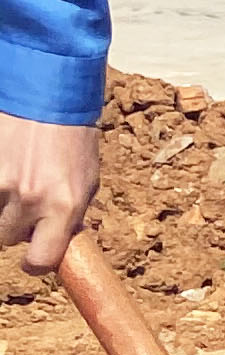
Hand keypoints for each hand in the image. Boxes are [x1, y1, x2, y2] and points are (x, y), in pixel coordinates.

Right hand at [0, 116, 100, 275]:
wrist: (47, 92)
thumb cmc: (72, 136)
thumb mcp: (86, 181)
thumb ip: (68, 215)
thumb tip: (56, 242)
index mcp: (64, 206)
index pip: (41, 260)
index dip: (36, 262)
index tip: (33, 257)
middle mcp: (30, 198)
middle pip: (7, 238)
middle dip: (15, 226)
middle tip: (26, 200)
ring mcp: (1, 182)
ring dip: (1, 205)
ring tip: (16, 178)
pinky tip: (6, 168)